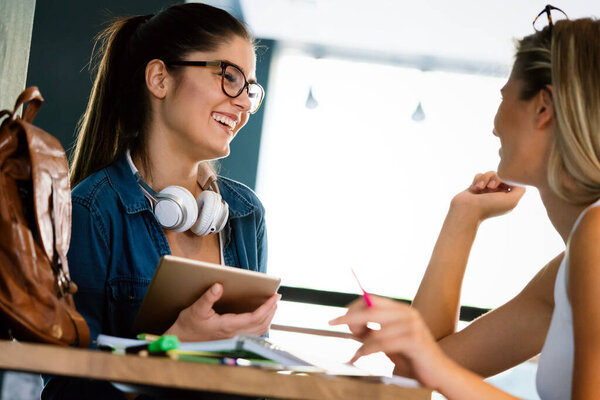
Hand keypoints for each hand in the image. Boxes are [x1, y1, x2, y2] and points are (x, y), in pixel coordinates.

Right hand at [164, 283, 279, 341]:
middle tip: (277, 297)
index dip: (267, 307)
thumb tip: (219, 286)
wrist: (182, 340)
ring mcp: (234, 338)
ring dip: (268, 317)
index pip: (255, 317)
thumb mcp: (196, 308)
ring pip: (259, 330)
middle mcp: (234, 334)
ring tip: (272, 305)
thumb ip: (208, 297)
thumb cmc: (189, 325)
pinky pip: (253, 333)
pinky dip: (261, 324)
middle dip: (271, 310)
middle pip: (261, 324)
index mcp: (228, 326)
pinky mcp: (232, 338)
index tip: (275, 297)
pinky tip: (261, 316)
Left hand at [329, 296, 451, 388]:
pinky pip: (382, 343)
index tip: (338, 317)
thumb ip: (371, 332)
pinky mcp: (414, 341)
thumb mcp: (387, 342)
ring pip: (375, 330)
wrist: (438, 373)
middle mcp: (408, 313)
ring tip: (356, 354)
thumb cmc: (411, 358)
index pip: (372, 299)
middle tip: (334, 323)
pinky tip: (360, 356)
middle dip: (350, 316)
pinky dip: (367, 351)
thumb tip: (349, 322)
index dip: (353, 306)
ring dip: (361, 344)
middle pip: (371, 309)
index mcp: (401, 310)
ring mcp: (412, 326)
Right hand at [450, 171, 524, 221]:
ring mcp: (486, 190)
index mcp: (508, 198)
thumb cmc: (489, 207)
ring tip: (480, 188)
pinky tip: (474, 188)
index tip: (503, 186)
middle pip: (501, 175)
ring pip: (490, 174)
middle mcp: (498, 194)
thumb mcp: (512, 200)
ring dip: (485, 179)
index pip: (513, 181)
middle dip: (495, 178)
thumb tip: (516, 180)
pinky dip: (477, 180)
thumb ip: (520, 189)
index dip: (508, 180)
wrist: (467, 211)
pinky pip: (480, 175)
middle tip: (491, 187)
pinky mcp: (476, 187)